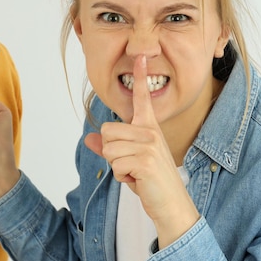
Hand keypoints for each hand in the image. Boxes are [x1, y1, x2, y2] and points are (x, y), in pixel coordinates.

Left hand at [84, 55, 199, 247]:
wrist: (171, 204)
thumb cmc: (152, 181)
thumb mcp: (128, 161)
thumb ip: (110, 148)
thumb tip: (89, 138)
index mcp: (149, 127)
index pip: (142, 98)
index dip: (140, 76)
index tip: (140, 56)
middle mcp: (151, 131)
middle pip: (108, 130)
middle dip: (112, 152)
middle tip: (132, 165)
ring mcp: (149, 144)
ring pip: (109, 148)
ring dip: (116, 166)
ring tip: (135, 173)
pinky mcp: (145, 159)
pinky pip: (114, 163)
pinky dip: (122, 177)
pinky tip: (138, 180)